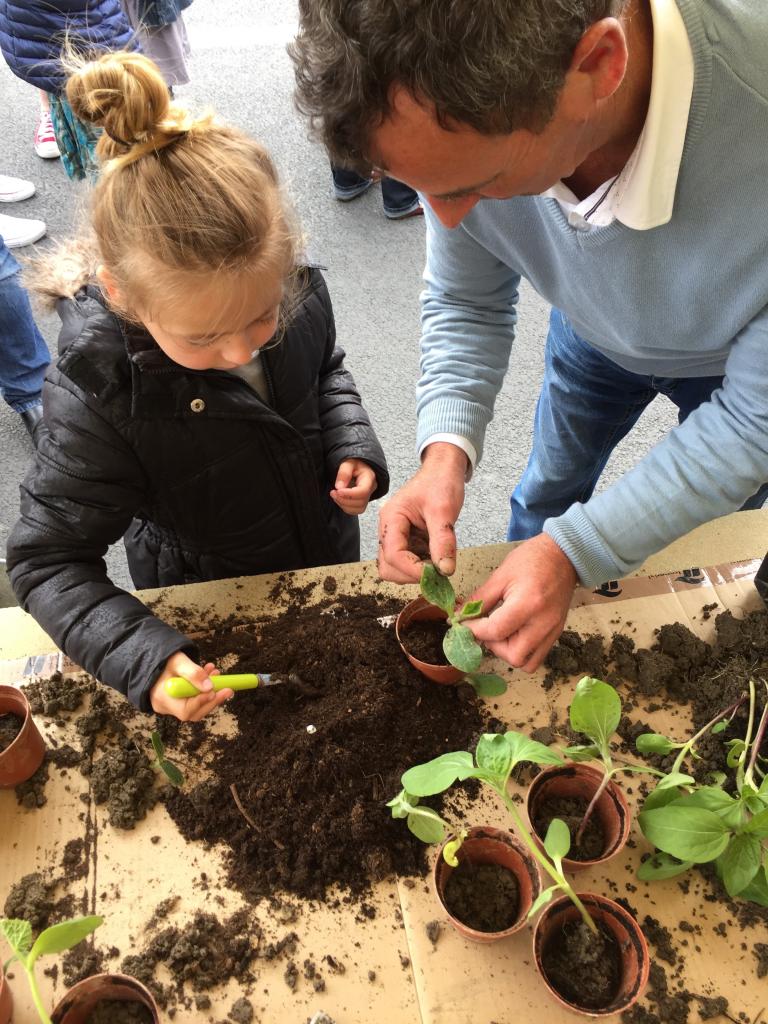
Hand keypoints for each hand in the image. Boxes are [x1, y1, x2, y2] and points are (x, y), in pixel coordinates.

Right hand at [149, 650, 232, 721]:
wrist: (153, 660)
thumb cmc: (162, 660)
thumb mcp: (178, 661)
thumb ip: (193, 673)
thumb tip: (209, 687)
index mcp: (162, 698)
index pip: (185, 710)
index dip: (202, 702)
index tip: (215, 691)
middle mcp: (166, 707)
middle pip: (194, 712)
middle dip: (212, 700)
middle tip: (227, 688)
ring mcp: (172, 707)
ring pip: (196, 707)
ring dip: (211, 692)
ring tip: (216, 674)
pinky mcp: (178, 703)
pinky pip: (194, 701)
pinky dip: (205, 690)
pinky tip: (210, 674)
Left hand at [330, 459, 376, 514]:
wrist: (357, 466)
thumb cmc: (353, 463)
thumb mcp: (348, 463)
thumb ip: (344, 473)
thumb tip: (339, 487)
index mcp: (370, 478)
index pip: (363, 491)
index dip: (349, 494)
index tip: (337, 490)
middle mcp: (371, 489)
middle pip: (361, 502)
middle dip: (344, 500)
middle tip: (333, 492)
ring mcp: (368, 497)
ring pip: (358, 509)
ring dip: (344, 505)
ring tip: (335, 495)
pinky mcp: (362, 502)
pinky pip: (355, 511)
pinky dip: (345, 508)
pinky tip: (339, 499)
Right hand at [377, 442, 466, 582]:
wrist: (443, 471)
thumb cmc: (440, 483)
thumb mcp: (443, 509)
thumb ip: (443, 540)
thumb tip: (445, 570)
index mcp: (391, 519)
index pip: (392, 554)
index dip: (412, 569)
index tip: (436, 574)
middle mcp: (388, 530)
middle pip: (388, 567)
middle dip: (411, 574)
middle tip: (437, 571)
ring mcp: (396, 538)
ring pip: (396, 569)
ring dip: (416, 573)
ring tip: (438, 563)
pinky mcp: (407, 542)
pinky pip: (408, 564)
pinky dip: (422, 568)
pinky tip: (437, 558)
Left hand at [466, 534, 576, 670]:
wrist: (563, 556)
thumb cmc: (531, 560)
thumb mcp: (500, 576)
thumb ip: (479, 600)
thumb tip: (460, 616)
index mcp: (528, 604)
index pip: (495, 631)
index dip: (474, 630)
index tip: (464, 623)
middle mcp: (543, 623)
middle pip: (513, 656)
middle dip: (493, 645)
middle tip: (485, 628)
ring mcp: (553, 631)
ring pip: (526, 663)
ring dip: (507, 652)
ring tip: (501, 632)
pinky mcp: (556, 634)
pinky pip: (537, 657)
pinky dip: (521, 651)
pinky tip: (513, 633)